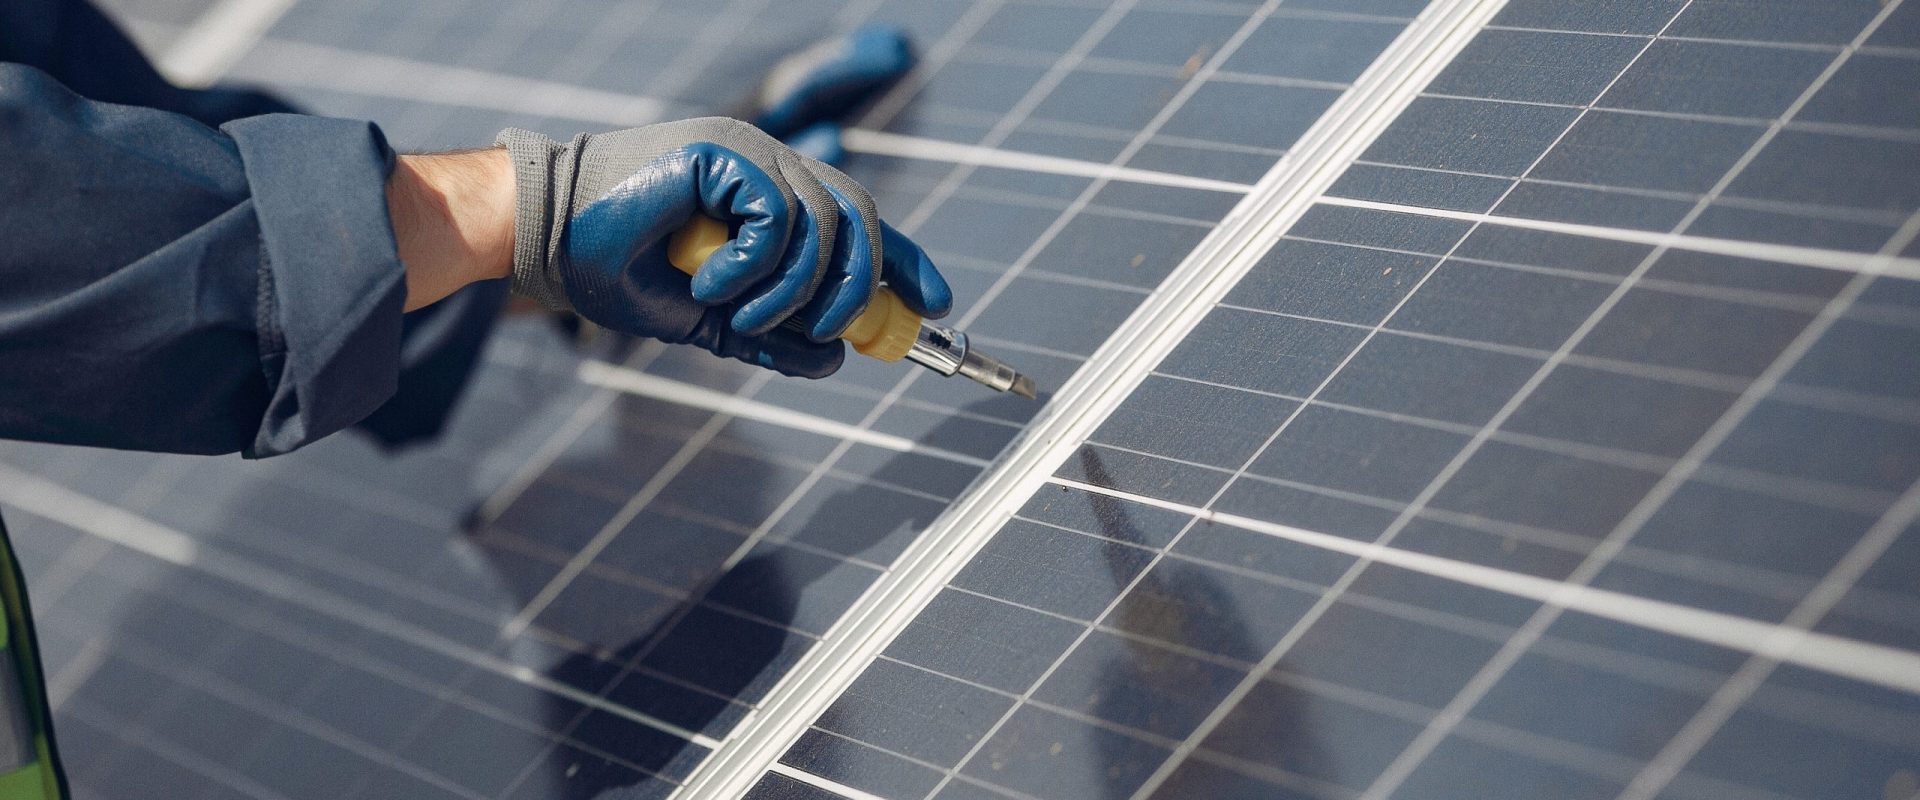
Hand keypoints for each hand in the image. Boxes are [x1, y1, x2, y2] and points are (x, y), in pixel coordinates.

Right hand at [495, 118, 950, 377]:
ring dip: (791, 292)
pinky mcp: (725, 152)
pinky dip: (755, 267)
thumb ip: (767, 335)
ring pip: (826, 227)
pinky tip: (711, 285)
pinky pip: (780, 218)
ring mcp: (749, 153)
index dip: (905, 263)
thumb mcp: (707, 318)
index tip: (937, 306)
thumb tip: (832, 361)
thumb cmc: (613, 268)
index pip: (860, 222)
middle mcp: (770, 166)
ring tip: (740, 316)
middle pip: (860, 222)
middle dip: (858, 290)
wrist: (543, 238)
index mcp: (771, 195)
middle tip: (826, 334)